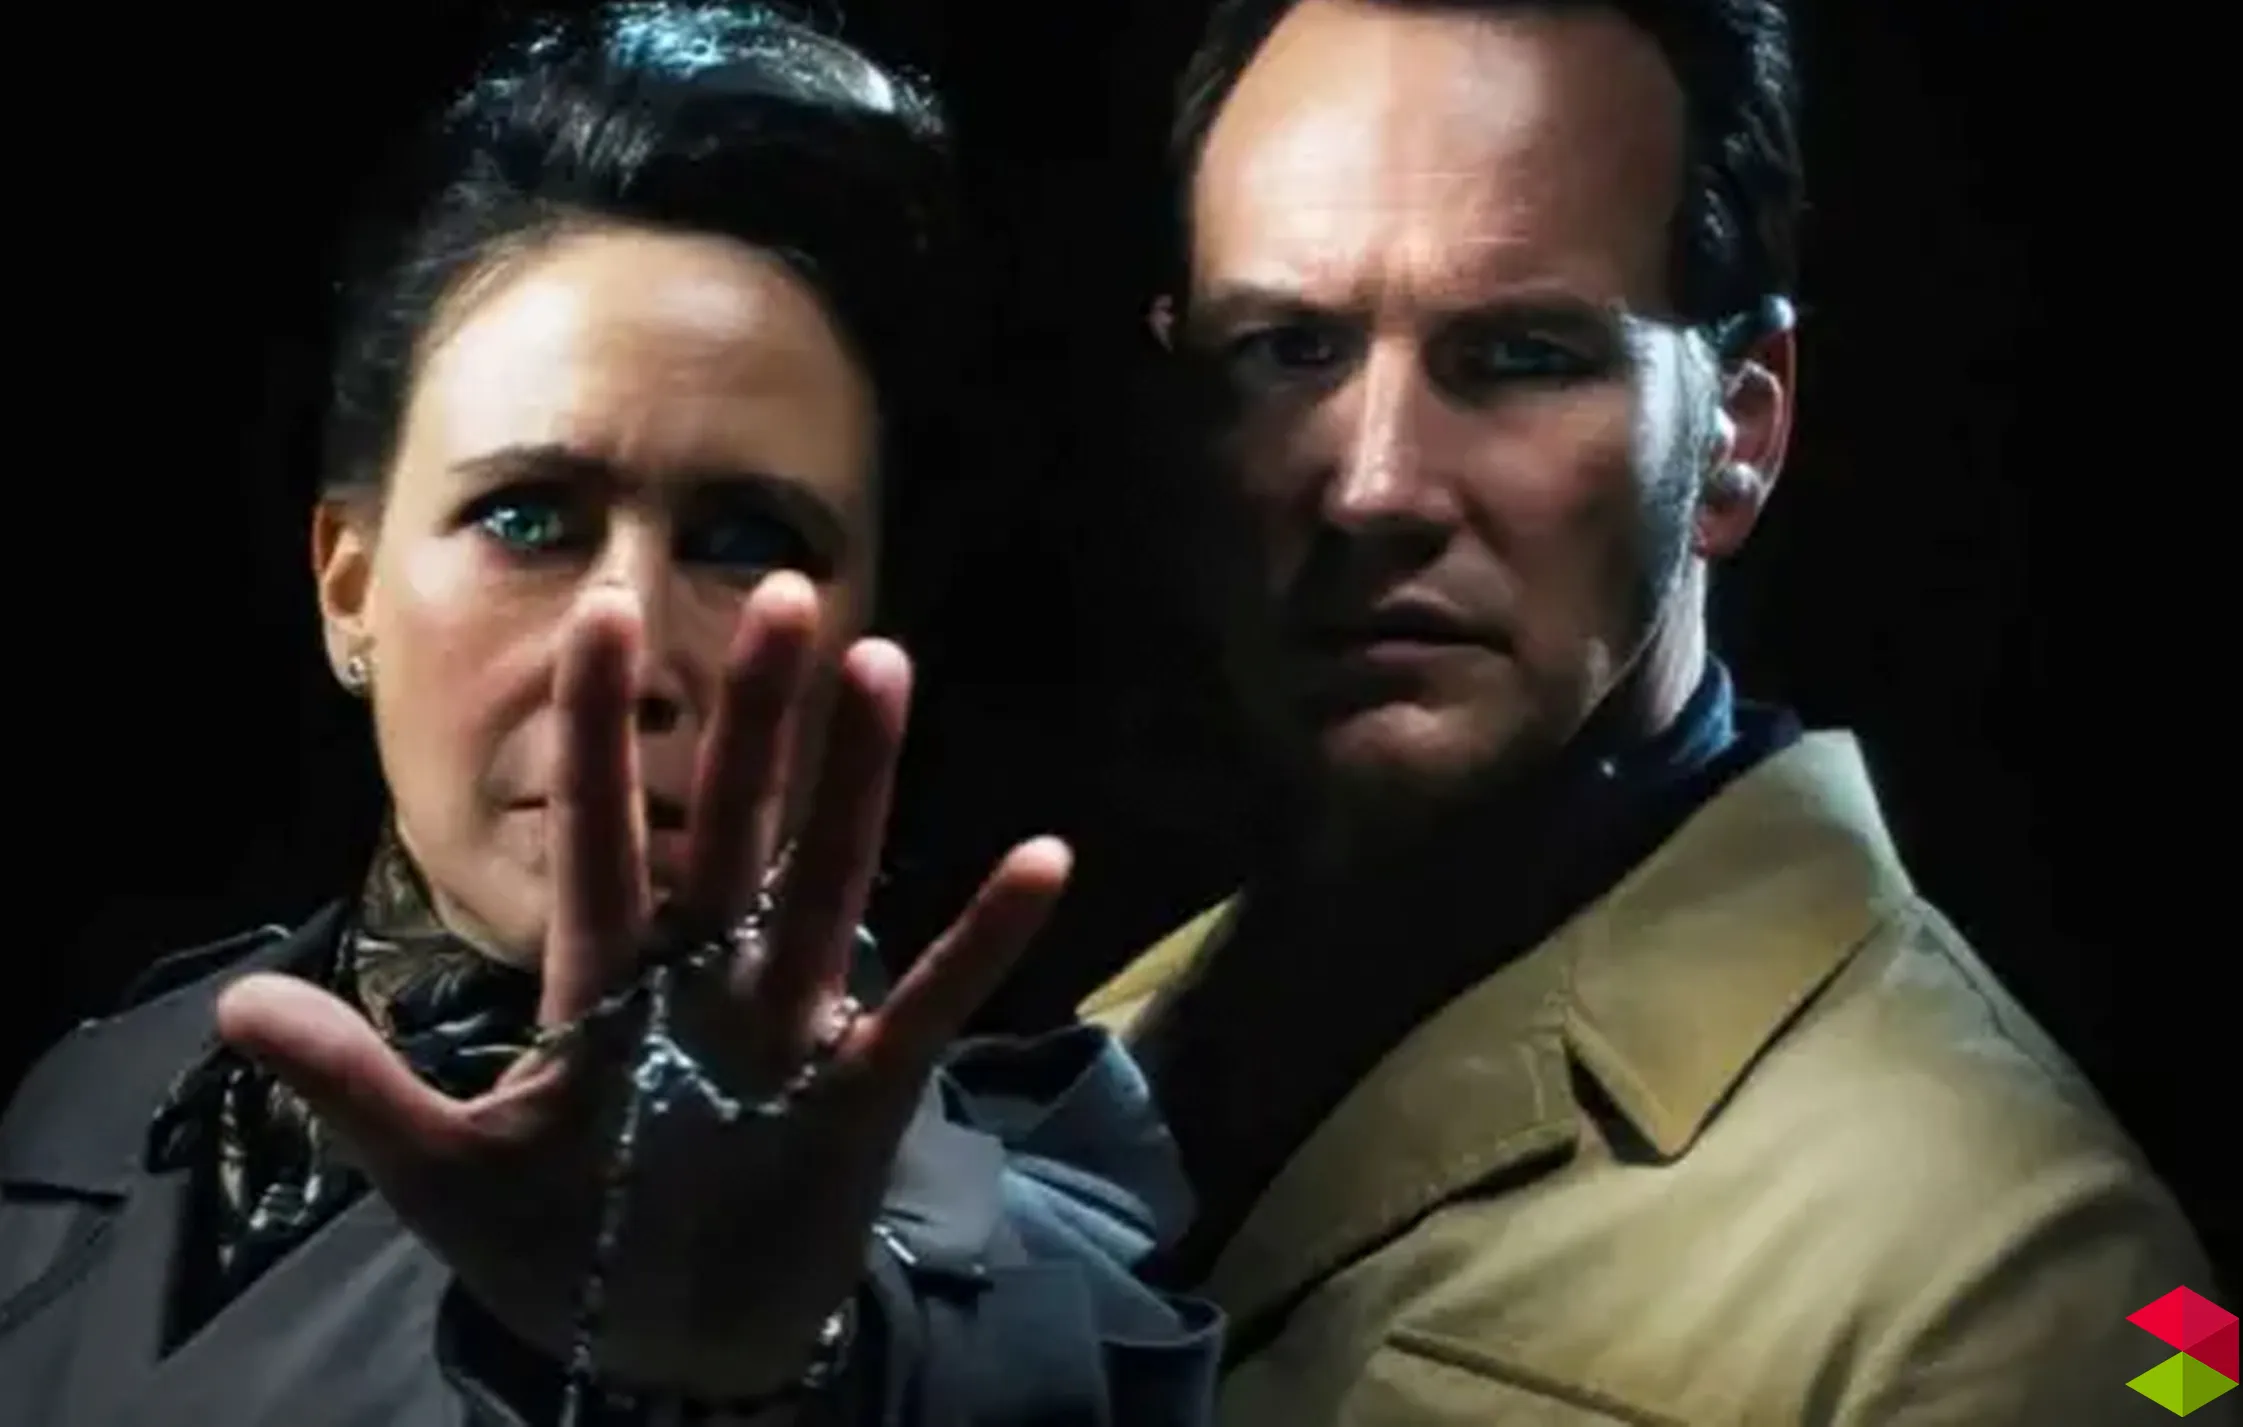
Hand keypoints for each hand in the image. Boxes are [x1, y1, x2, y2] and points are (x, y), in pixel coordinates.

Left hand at [216, 572, 1070, 1400]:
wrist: (669, 1347)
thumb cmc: (562, 1249)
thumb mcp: (441, 1172)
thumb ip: (356, 1087)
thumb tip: (231, 1005)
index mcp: (608, 985)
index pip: (605, 838)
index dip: (605, 734)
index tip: (606, 614)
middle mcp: (706, 981)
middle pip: (734, 828)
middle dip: (755, 720)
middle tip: (786, 596)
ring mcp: (790, 1030)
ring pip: (828, 882)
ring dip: (858, 782)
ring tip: (885, 668)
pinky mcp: (859, 1092)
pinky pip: (925, 1005)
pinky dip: (979, 941)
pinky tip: (1040, 861)